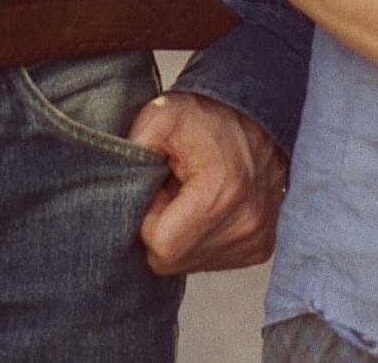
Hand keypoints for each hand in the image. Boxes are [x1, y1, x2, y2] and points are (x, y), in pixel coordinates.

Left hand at [127, 91, 286, 274]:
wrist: (255, 112)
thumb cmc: (203, 114)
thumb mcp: (159, 116)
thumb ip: (131, 153)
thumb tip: (116, 198)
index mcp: (222, 193)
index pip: (160, 246)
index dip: (147, 217)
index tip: (157, 186)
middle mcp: (246, 224)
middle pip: (173, 261)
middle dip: (162, 229)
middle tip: (172, 189)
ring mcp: (256, 239)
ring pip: (189, 264)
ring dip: (181, 234)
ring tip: (191, 195)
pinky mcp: (260, 247)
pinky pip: (210, 261)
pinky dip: (200, 238)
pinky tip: (207, 206)